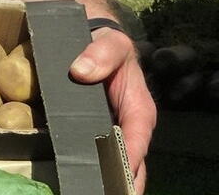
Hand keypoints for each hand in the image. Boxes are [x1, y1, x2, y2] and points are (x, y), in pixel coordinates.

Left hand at [69, 27, 156, 194]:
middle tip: (104, 194)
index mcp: (139, 110)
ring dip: (108, 184)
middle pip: (131, 166)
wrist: (92, 39)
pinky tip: (79, 183)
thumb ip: (101, 53)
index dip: (128, 160)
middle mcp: (130, 128)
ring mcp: (113, 134)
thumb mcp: (110, 41)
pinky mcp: (96, 134)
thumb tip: (81, 71)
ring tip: (91, 192)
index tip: (117, 178)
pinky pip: (97, 158)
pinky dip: (94, 173)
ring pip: (115, 168)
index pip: (136, 140)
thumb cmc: (106, 43)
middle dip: (121, 185)